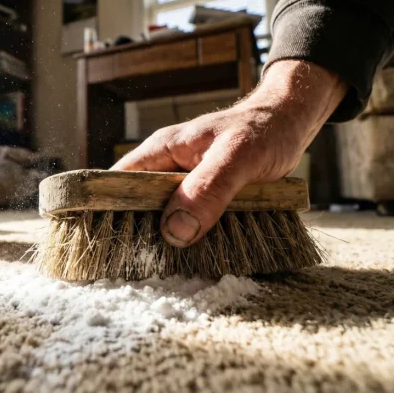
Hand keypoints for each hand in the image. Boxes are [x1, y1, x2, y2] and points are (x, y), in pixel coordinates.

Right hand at [111, 60, 346, 246]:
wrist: (291, 123)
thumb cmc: (264, 130)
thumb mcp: (238, 157)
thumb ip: (208, 189)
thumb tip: (175, 231)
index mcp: (161, 151)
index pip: (117, 183)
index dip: (103, 210)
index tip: (102, 244)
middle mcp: (166, 169)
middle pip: (135, 206)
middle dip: (134, 235)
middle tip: (136, 268)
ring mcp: (185, 184)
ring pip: (162, 218)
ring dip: (165, 242)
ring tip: (161, 271)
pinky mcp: (204, 198)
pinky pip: (187, 222)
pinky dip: (190, 240)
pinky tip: (194, 259)